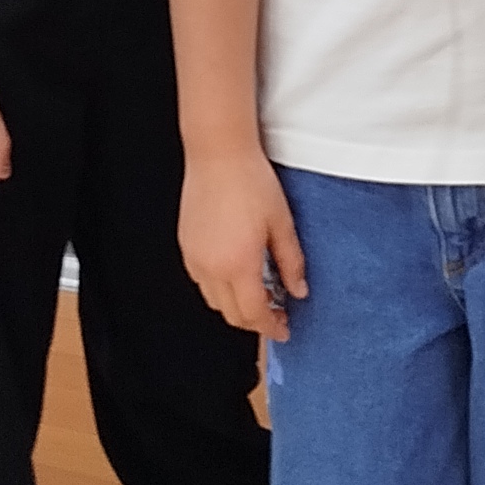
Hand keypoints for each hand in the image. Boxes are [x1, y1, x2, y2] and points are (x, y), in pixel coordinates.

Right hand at [180, 152, 307, 339]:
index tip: (283, 330)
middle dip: (255, 321)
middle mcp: (212, 268)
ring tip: (258, 293)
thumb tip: (298, 291)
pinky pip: (202, 281)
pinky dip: (219, 288)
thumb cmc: (251, 182)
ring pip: (214, 301)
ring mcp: (195, 257)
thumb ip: (291, 262)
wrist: (218, 154)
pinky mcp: (186, 245)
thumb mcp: (282, 223)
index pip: (254, 313)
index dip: (271, 327)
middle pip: (232, 314)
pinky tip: (236, 274)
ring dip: (236, 306)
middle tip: (276, 314)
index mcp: (238, 265)